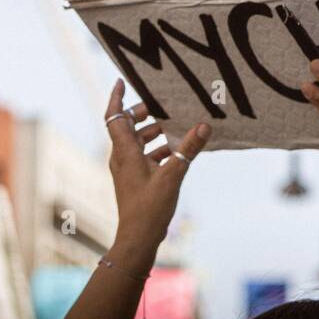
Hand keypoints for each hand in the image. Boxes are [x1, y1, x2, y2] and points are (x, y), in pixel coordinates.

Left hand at [104, 79, 209, 269]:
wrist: (138, 238)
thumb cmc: (150, 208)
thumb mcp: (173, 175)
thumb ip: (188, 148)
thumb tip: (204, 125)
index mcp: (124, 152)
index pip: (115, 116)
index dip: (117, 97)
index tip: (122, 81)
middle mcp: (122, 157)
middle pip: (127, 126)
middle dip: (143, 113)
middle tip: (162, 104)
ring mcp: (127, 169)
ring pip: (137, 142)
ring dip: (153, 132)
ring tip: (175, 125)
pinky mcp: (136, 180)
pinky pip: (144, 156)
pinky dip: (158, 149)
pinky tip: (177, 150)